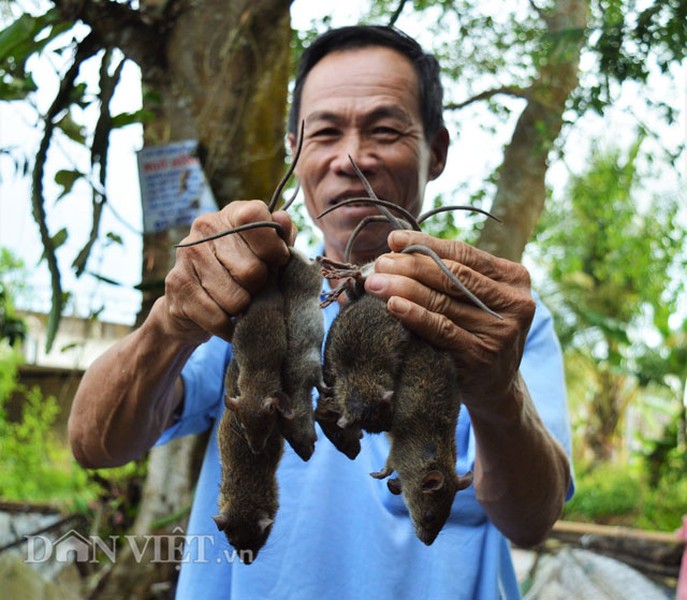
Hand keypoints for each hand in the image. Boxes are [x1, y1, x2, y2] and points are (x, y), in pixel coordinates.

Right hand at [162, 200, 295, 343]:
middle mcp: (205, 227)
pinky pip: (217, 318)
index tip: (277, 262)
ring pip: (236, 299)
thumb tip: (283, 220)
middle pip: (252, 270)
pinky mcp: (177, 284)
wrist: (190, 304)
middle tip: (251, 289)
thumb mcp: (264, 252)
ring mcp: (188, 255)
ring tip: (236, 302)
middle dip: (259, 288)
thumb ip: (280, 237)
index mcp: (231, 215)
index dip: (273, 246)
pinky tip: (225, 319)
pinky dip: (228, 326)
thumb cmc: (238, 273)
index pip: (255, 218)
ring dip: (242, 309)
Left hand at [363, 229, 534, 410]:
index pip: (463, 253)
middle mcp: (514, 303)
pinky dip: (415, 315)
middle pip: (453, 276)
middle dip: (411, 266)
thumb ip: (449, 273)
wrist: (496, 386)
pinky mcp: (481, 357)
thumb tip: (395, 246)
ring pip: (444, 302)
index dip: (426, 244)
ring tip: (376, 282)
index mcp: (514, 278)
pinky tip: (393, 306)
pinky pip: (441, 330)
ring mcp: (500, 332)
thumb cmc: (476, 330)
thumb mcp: (476, 298)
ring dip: (404, 288)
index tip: (393, 240)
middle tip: (379, 264)